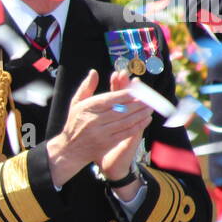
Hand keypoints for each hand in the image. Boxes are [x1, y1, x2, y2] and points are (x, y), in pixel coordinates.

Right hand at [46, 71, 152, 187]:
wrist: (70, 150)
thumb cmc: (74, 123)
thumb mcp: (76, 104)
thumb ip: (86, 87)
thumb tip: (94, 72)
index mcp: (87, 108)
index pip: (110, 99)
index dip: (125, 94)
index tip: (137, 90)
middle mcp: (94, 120)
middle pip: (121, 110)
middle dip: (138, 104)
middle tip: (150, 98)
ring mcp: (101, 133)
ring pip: (126, 121)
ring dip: (140, 114)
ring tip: (150, 108)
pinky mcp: (107, 143)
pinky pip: (126, 133)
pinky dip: (138, 126)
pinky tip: (146, 120)